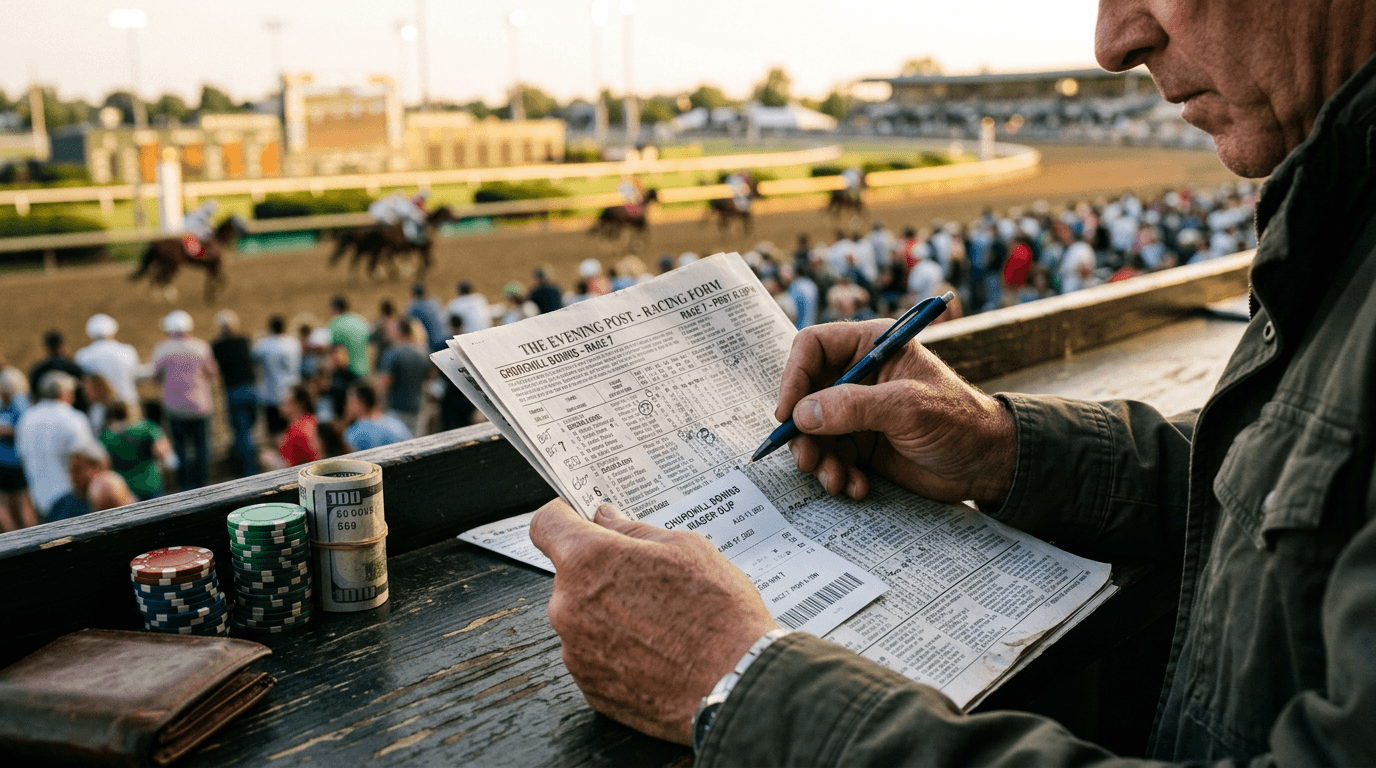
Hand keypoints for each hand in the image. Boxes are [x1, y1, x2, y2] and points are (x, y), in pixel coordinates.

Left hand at [529, 498, 777, 743]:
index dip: (563, 517)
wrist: (738, 683)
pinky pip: (595, 656)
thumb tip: (607, 520)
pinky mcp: (590, 689)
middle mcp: (569, 608)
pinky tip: (657, 652)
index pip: (547, 525)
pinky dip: (617, 651)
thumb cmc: (718, 614)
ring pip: (583, 619)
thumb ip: (633, 531)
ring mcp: (576, 653)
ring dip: (610, 615)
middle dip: (601, 574)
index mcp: (589, 562)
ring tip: (661, 623)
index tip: (576, 519)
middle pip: (571, 577)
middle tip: (647, 581)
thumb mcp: (685, 548)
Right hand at [776, 320, 1015, 503]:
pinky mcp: (862, 444)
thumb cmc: (959, 422)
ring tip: (836, 481)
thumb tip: (802, 414)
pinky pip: (831, 456)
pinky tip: (857, 487)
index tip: (787, 413)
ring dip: (819, 460)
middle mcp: (859, 375)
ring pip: (814, 431)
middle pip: (806, 394)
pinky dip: (838, 474)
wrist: (987, 465)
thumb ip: (854, 406)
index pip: (813, 347)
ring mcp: (858, 412)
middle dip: (803, 431)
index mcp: (872, 346)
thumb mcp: (907, 408)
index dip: (794, 377)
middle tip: (806, 460)